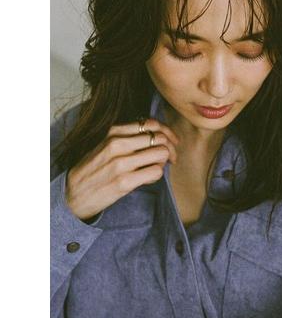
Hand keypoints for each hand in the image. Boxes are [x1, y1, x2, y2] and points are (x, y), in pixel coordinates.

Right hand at [65, 118, 179, 221]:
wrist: (74, 193)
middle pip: (160, 138)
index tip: (171, 142)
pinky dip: (157, 174)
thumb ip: (128, 137)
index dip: (167, 133)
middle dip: (170, 148)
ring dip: (165, 162)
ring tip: (157, 167)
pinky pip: (155, 172)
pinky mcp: (125, 181)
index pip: (152, 124)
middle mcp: (118, 144)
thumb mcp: (106, 144)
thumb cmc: (95, 168)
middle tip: (171, 158)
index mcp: (114, 132)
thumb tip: (158, 135)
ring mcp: (121, 163)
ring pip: (161, 154)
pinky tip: (149, 177)